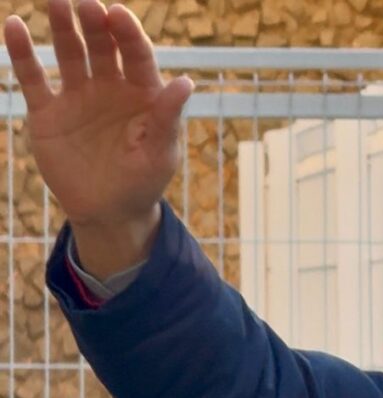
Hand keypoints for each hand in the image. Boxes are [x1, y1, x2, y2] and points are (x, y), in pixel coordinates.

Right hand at [3, 0, 192, 273]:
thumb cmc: (143, 183)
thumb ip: (169, 117)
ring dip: (62, 28)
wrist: (109, 212)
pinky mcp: (47, 112)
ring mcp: (77, 97)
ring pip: (69, 53)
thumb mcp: (161, 153)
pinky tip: (14, 26)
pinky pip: (32, 78)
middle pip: (102, 46)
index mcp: (142, 95)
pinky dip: (22, 54)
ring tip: (57, 2)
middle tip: (86, 3)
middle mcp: (109, 88)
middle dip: (95, 24)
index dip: (128, 34)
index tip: (118, 14)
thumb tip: (185, 82)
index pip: (136, 56)